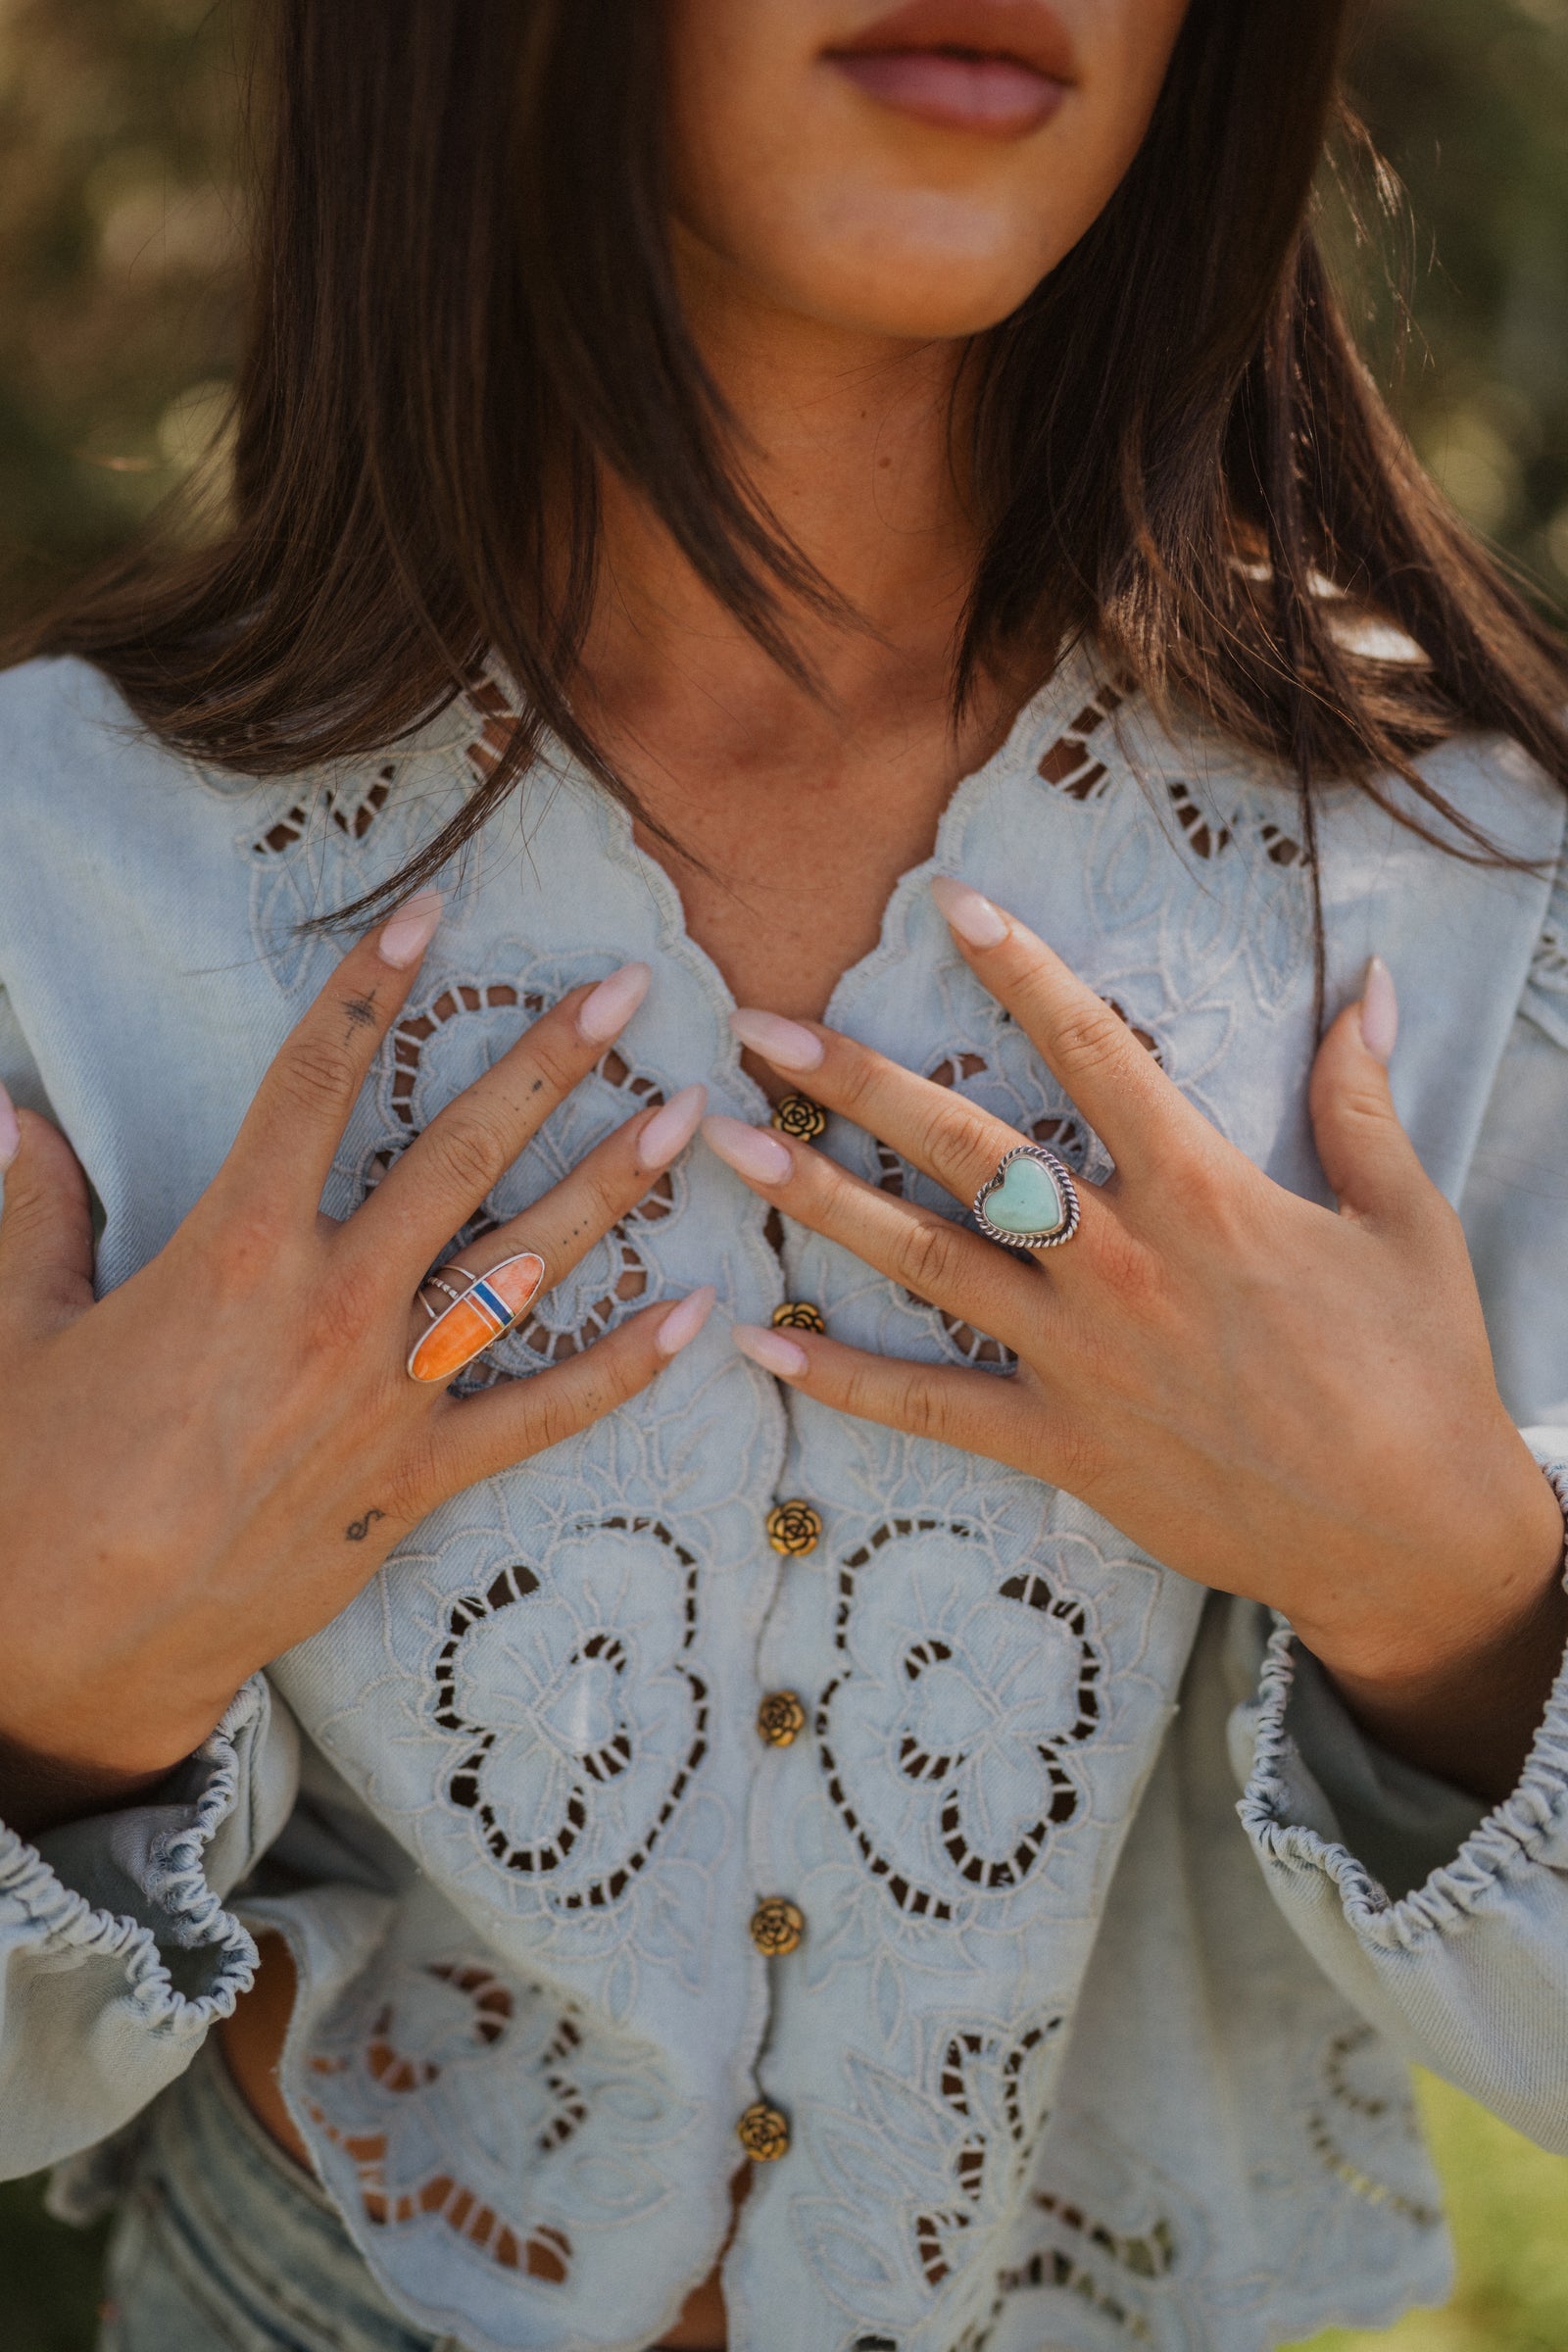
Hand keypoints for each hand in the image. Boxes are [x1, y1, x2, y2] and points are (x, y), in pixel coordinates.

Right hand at [0, 895, 711, 1822]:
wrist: (72, 1642)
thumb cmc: (33, 1478)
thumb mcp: (12, 1324)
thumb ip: (32, 1206)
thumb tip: (9, 1110)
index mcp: (233, 1245)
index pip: (313, 1080)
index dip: (372, 987)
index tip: (434, 914)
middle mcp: (332, 1304)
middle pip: (459, 1155)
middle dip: (548, 1064)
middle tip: (625, 991)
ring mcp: (389, 1395)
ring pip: (523, 1268)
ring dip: (609, 1186)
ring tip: (686, 1115)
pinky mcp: (419, 1483)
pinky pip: (543, 1418)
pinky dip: (623, 1369)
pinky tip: (696, 1315)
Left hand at [705, 878, 1566, 1798]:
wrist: (1411, 1535)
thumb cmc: (1417, 1371)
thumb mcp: (1405, 1219)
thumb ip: (1359, 1097)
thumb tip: (1366, 980)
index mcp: (1203, 1191)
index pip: (1093, 1049)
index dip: (1018, 967)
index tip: (947, 900)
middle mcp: (1120, 1263)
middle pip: (965, 1149)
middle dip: (855, 1078)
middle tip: (757, 1027)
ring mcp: (1079, 1358)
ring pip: (923, 1262)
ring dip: (817, 1199)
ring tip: (723, 1143)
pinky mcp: (1061, 1445)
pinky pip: (929, 1407)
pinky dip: (841, 1378)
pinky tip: (758, 1342)